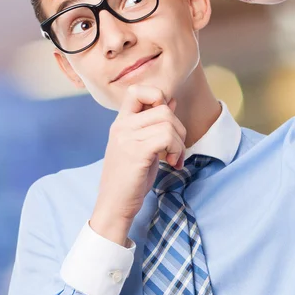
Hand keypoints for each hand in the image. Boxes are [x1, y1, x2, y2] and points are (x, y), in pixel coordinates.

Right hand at [90, 85, 186, 240]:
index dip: (158, 98)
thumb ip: (155, 124)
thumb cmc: (130, 179)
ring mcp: (127, 137)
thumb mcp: (143, 146)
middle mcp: (121, 126)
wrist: (115, 205)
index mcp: (121, 123)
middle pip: (163, 107)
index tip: (166, 122)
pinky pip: (166, 136)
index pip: (137, 90)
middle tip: (176, 150)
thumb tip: (172, 101)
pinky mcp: (136, 151)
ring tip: (174, 159)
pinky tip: (172, 163)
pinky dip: (176, 149)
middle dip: (179, 128)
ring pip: (168, 122)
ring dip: (180, 142)